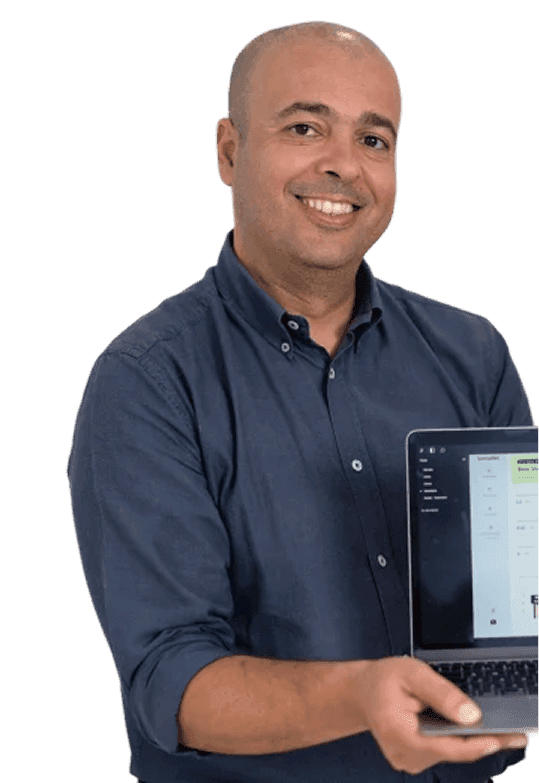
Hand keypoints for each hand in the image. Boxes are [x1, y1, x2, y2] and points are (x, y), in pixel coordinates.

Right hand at [359, 656, 529, 774]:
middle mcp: (404, 754)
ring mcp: (409, 761)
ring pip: (451, 753)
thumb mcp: (412, 673)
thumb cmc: (383, 680)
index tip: (504, 738)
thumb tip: (471, 715)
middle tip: (515, 732)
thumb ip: (441, 693)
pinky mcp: (415, 760)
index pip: (447, 747)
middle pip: (454, 752)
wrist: (363, 692)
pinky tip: (472, 730)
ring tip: (500, 730)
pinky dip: (458, 741)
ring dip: (472, 741)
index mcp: (399, 733)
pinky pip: (443, 752)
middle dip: (484, 740)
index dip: (478, 743)